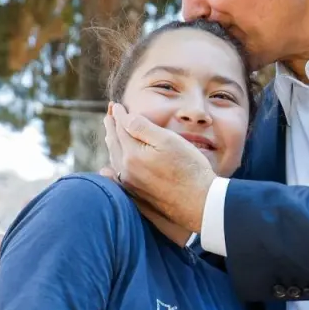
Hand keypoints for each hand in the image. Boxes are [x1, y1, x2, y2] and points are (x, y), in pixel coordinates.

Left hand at [100, 103, 214, 232]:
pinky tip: (108, 170)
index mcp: (133, 154)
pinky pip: (118, 178)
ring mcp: (131, 186)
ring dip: (112, 145)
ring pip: (115, 160)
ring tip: (110, 135)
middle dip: (111, 128)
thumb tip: (124, 117)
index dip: (119, 115)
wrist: (201, 204)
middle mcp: (127, 171)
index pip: (121, 128)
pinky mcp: (138, 197)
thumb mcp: (168, 141)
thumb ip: (143, 128)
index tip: (116, 105)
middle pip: (115, 144)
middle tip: (109, 116)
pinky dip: (112, 167)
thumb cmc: (190, 169)